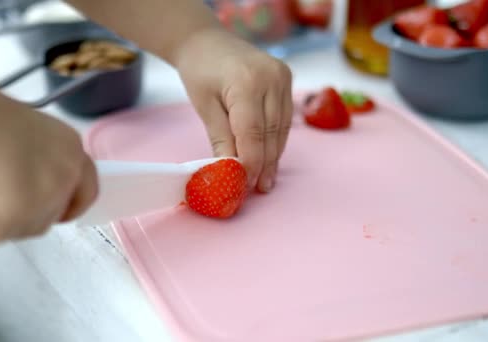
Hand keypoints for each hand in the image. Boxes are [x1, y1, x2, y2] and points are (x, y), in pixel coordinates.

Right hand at [0, 89, 97, 246]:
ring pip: (22, 230)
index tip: (57, 213)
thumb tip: (21, 187)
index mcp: (71, 150)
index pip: (87, 190)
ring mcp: (43, 200)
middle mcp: (66, 176)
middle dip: (26, 217)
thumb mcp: (25, 136)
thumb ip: (38, 163)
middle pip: (53, 215)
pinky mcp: (12, 219)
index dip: (71, 205)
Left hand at [174, 28, 292, 192]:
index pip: (253, 133)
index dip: (251, 162)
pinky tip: (269, 157)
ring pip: (281, 128)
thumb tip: (230, 171)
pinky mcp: (287, 79)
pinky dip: (275, 139)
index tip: (244, 185)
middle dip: (263, 164)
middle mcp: (272, 78)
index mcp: (247, 82)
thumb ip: (221, 138)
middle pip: (271, 133)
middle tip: (256, 190)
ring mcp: (283, 77)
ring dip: (272, 155)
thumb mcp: (205, 106)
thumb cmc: (200, 71)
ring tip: (264, 181)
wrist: (207, 41)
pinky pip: (284, 118)